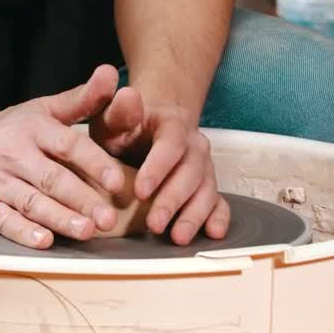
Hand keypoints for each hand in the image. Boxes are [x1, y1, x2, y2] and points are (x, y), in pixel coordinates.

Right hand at [0, 66, 127, 248]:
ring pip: (31, 202)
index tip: (116, 180)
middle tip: (109, 218)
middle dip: (82, 199)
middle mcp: (13, 154)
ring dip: (60, 218)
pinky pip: (2, 220)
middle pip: (52, 179)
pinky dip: (22, 232)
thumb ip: (80, 99)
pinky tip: (43, 241)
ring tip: (87, 231)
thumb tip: (110, 74)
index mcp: (33, 128)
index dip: (94, 163)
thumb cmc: (5, 132)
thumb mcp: (40, 110)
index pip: (68, 145)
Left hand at [90, 92, 230, 245]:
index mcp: (172, 125)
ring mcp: (203, 168)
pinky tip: (212, 233)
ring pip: (206, 190)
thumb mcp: (115, 117)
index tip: (141, 190)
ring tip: (178, 237)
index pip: (170, 145)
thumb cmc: (126, 127)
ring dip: (193, 215)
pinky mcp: (207, 187)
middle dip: (173, 200)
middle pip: (190, 173)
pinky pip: (219, 202)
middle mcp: (194, 146)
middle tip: (154, 224)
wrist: (149, 128)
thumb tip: (127, 94)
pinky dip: (218, 218)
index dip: (158, 168)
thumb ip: (119, 109)